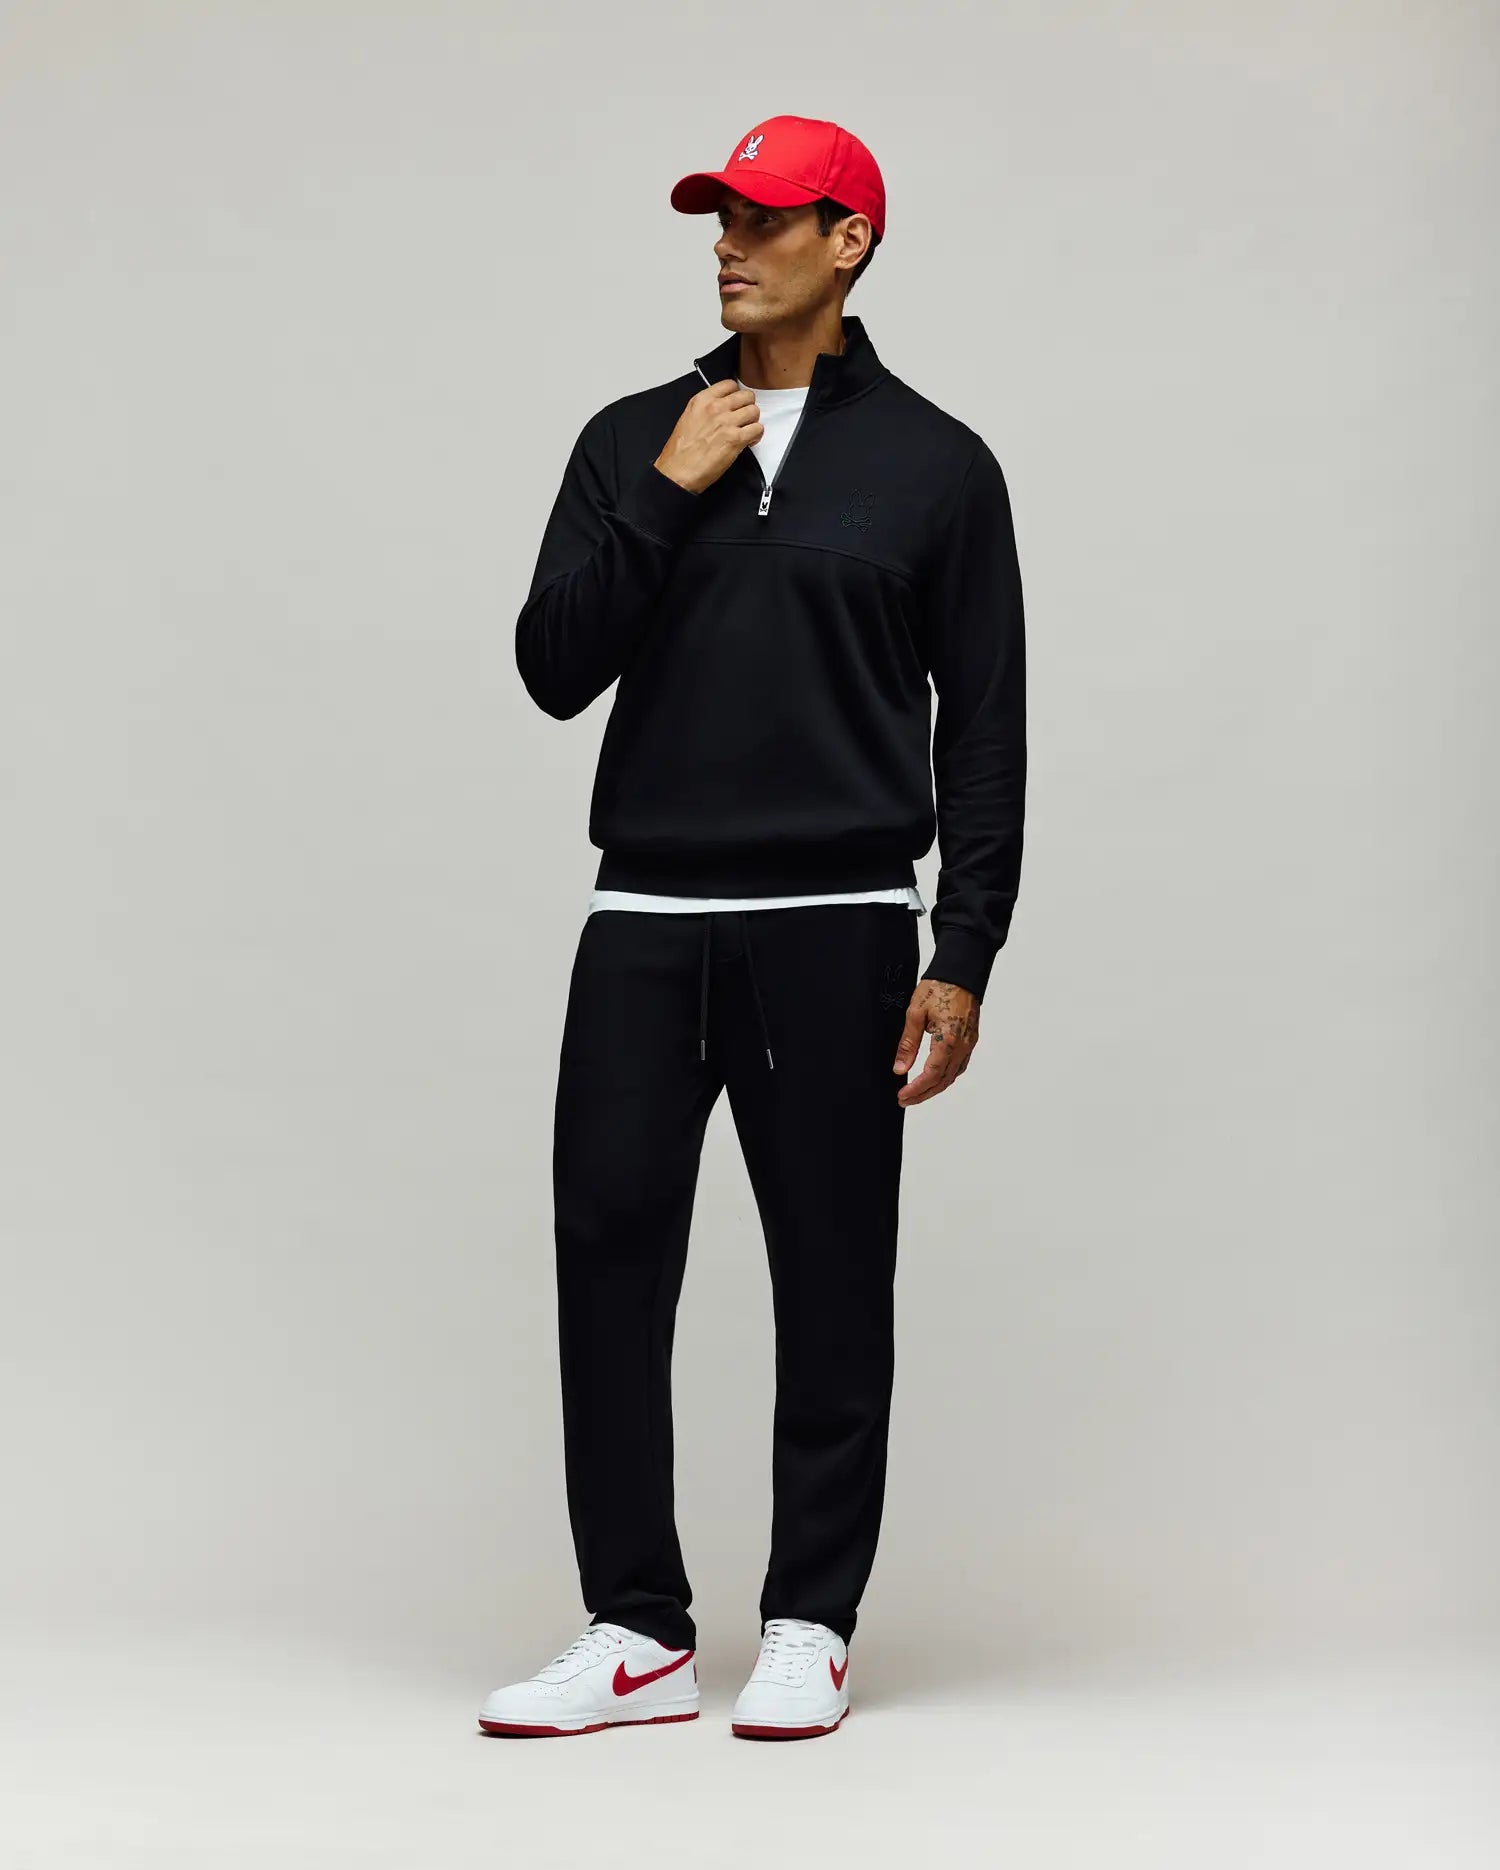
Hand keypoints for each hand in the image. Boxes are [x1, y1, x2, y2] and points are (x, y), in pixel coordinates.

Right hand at [654, 379, 762, 494]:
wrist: (678, 471)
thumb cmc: (680, 452)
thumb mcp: (688, 418)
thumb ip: (705, 410)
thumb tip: (720, 409)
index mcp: (702, 400)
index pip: (729, 385)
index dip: (736, 394)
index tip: (736, 403)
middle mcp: (715, 408)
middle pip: (746, 396)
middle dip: (747, 406)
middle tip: (744, 417)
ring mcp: (727, 422)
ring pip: (754, 411)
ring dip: (753, 421)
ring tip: (747, 430)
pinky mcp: (735, 439)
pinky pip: (757, 429)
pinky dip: (756, 435)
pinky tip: (749, 441)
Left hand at [893, 978, 979, 1104]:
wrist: (961, 973)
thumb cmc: (939, 987)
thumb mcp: (915, 1013)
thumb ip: (908, 1044)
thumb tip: (900, 1069)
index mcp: (948, 1040)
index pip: (931, 1075)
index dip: (916, 1089)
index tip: (902, 1096)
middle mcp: (962, 1046)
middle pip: (943, 1081)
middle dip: (923, 1094)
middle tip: (904, 1100)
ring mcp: (969, 1044)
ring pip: (952, 1075)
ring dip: (935, 1088)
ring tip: (916, 1093)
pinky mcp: (971, 1040)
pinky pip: (960, 1066)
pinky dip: (946, 1076)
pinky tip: (935, 1078)